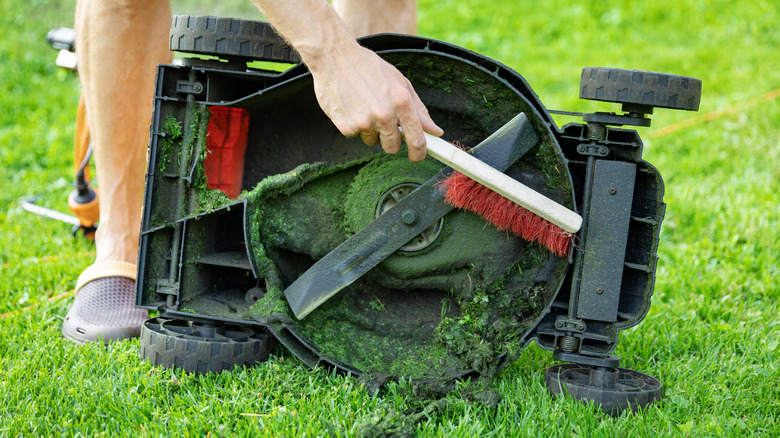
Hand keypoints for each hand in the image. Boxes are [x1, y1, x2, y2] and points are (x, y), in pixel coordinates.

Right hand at [309, 45, 443, 161]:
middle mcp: (384, 115)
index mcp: (401, 102)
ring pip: (372, 141)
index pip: (417, 140)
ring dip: (370, 130)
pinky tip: (351, 106)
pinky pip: (355, 135)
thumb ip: (419, 110)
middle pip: (393, 147)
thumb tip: (435, 131)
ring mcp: (364, 122)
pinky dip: (354, 125)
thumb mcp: (400, 83)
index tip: (417, 155)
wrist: (334, 58)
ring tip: (364, 106)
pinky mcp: (346, 126)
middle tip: (383, 121)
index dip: (419, 153)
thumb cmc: (369, 68)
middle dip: (390, 139)